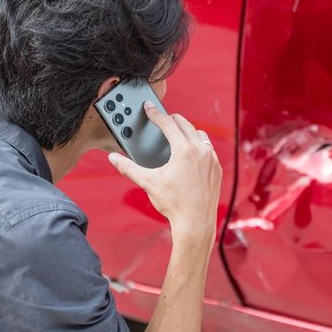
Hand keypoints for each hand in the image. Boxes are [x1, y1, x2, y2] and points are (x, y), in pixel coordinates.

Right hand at [108, 102, 221, 239]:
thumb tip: (113, 159)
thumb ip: (129, 168)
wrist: (195, 222)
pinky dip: (198, 144)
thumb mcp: (148, 183)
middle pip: (185, 124)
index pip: (168, 124)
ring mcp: (211, 159)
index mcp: (184, 150)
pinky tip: (191, 151)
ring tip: (176, 133)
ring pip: (199, 134)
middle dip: (171, 119)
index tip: (149, 108)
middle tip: (161, 119)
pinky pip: (208, 148)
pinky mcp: (217, 168)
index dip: (155, 114)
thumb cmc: (173, 203)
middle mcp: (200, 150)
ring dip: (187, 130)